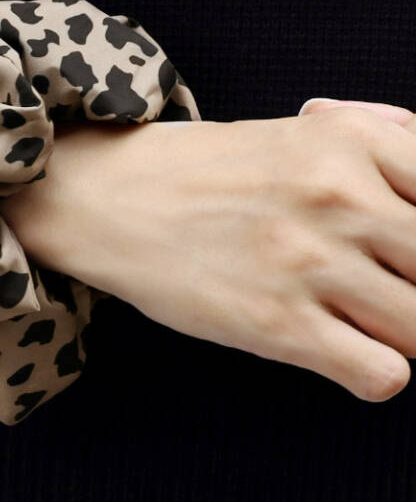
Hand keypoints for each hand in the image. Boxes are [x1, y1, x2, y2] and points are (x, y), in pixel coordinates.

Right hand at [7, 98, 415, 406]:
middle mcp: (341, 196)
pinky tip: (351, 352)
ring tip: (372, 322)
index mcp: (355, 141)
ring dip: (405, 332)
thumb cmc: (220, 169)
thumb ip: (384, 137)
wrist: (116, 198)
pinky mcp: (281, 326)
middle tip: (394, 288)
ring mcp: (312, 263)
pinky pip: (383, 374)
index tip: (408, 255)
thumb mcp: (310, 127)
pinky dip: (380, 374)